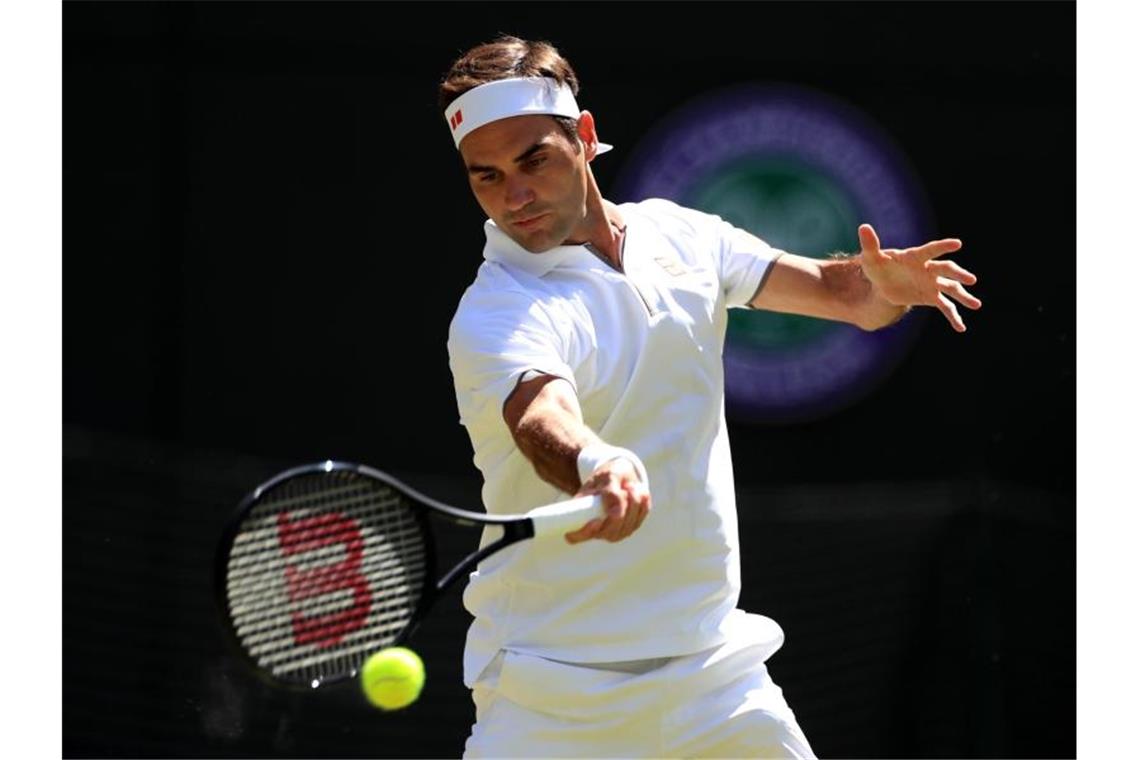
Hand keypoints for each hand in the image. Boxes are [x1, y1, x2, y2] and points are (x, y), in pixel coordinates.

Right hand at [564, 458, 650, 543]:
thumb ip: (610, 493)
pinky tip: (637, 490)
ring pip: (628, 526)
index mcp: (582, 516)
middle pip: (609, 534)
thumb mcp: (608, 477)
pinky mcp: (633, 525)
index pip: (574, 536)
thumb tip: (615, 512)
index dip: (584, 533)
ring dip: (633, 503)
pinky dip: (642, 502)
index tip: (594, 521)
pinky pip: (641, 516)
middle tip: (623, 491)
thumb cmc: (608, 476)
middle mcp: (598, 529)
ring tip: (630, 486)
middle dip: (620, 512)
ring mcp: (616, 530)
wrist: (621, 475)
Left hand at [858, 223, 981, 331]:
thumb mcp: (871, 258)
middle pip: (946, 269)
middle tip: (971, 279)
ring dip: (963, 296)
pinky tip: (961, 328)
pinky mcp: (931, 297)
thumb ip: (871, 244)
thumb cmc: (878, 266)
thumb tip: (863, 227)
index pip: (931, 250)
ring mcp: (932, 283)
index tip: (958, 243)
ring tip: (977, 305)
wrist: (882, 284)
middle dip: (958, 274)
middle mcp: (928, 269)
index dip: (943, 246)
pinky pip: (945, 307)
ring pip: (951, 288)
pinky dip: (953, 317)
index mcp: (916, 256)